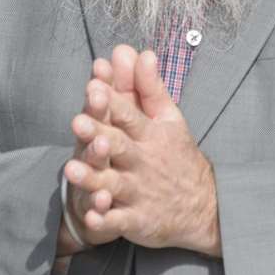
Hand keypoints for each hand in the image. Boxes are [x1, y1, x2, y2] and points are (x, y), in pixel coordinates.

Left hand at [63, 44, 220, 255]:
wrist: (204, 206)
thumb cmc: (177, 156)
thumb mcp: (170, 119)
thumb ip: (150, 88)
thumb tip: (141, 53)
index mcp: (150, 135)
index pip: (129, 114)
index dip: (112, 101)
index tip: (94, 85)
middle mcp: (143, 161)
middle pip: (118, 146)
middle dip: (98, 134)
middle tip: (77, 121)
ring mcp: (139, 192)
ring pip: (113, 183)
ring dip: (93, 178)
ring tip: (70, 169)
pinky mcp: (136, 220)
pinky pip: (119, 221)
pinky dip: (106, 220)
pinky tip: (91, 216)